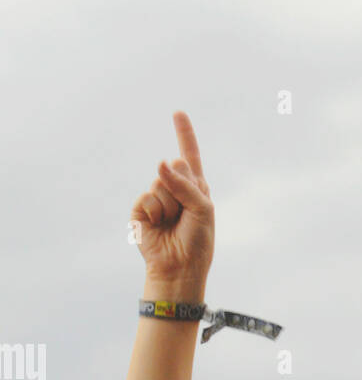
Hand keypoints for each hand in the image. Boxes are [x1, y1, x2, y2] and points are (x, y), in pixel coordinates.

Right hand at [131, 111, 214, 296]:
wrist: (179, 267)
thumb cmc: (197, 241)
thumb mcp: (201, 208)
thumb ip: (184, 184)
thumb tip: (160, 162)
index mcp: (195, 187)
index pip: (189, 155)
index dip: (184, 134)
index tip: (178, 113)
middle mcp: (175, 189)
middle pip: (175, 165)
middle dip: (181, 187)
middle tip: (185, 212)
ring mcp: (157, 198)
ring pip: (160, 183)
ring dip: (169, 205)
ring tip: (173, 223)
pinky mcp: (141, 209)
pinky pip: (146, 197)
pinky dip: (154, 212)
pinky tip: (158, 226)